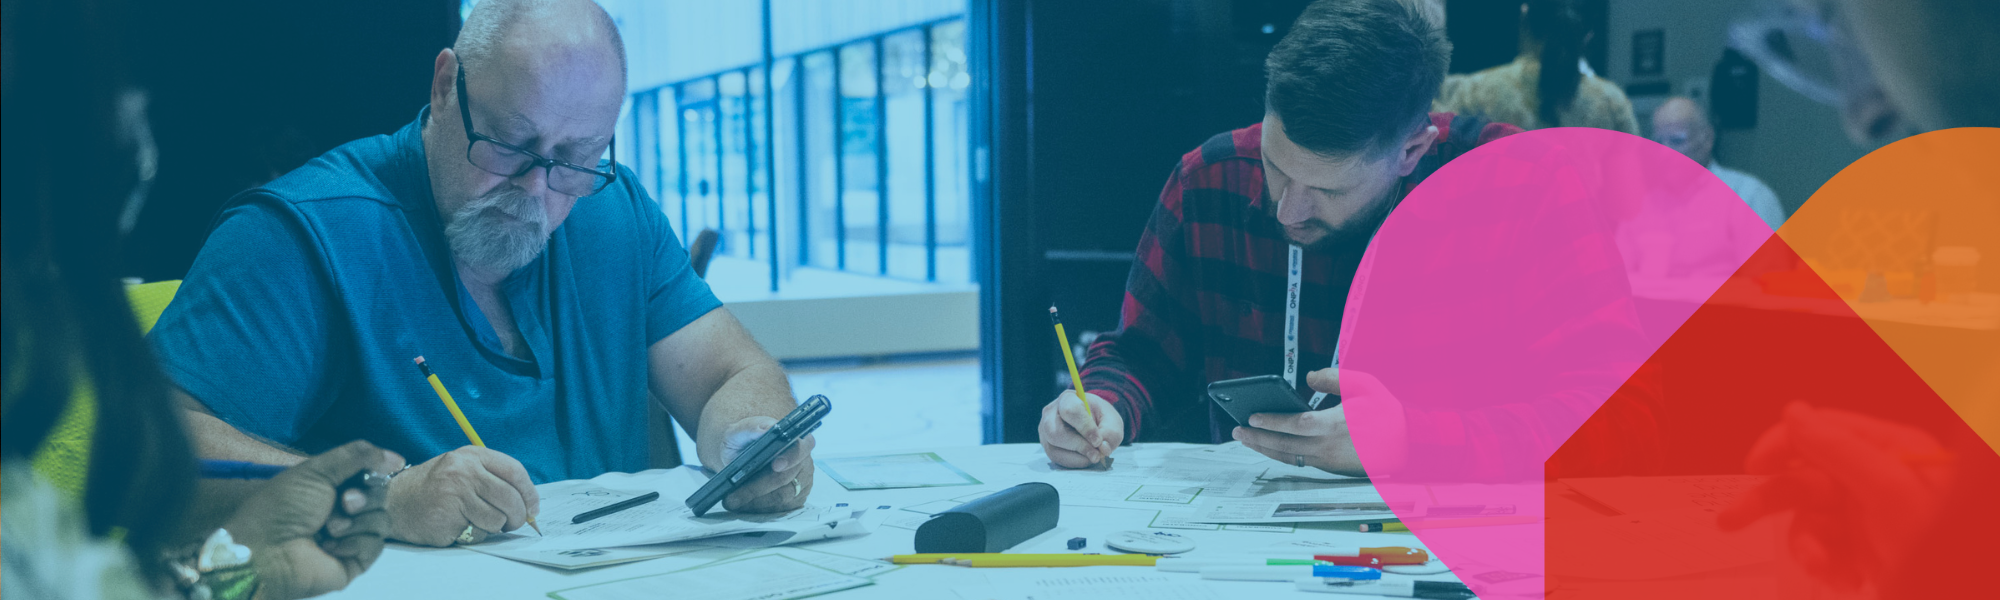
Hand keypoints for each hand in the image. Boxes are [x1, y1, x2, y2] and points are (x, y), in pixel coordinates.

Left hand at [224, 440, 401, 599]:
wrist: (268, 551)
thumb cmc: (284, 507)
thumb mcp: (316, 470)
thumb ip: (358, 456)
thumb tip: (398, 458)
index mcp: (330, 487)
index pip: (369, 475)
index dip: (374, 471)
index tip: (371, 470)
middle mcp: (342, 511)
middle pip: (379, 496)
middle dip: (364, 497)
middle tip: (344, 503)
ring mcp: (350, 537)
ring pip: (381, 520)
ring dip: (357, 522)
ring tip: (329, 529)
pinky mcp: (355, 561)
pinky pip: (375, 545)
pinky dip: (355, 543)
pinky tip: (331, 547)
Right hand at [384, 446, 539, 545]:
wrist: (393, 501)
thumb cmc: (433, 488)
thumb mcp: (461, 468)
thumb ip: (491, 478)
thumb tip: (528, 503)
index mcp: (472, 455)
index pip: (514, 471)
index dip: (529, 492)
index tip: (533, 507)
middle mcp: (464, 471)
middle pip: (510, 498)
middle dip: (518, 516)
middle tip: (513, 523)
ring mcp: (456, 493)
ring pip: (497, 518)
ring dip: (494, 527)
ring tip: (478, 522)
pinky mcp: (448, 516)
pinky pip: (479, 532)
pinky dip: (476, 534)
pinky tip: (461, 526)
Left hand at [716, 416, 816, 513]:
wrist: (742, 456)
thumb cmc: (743, 442)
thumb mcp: (740, 432)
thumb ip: (751, 427)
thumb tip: (766, 428)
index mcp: (796, 440)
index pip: (799, 449)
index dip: (790, 458)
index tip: (775, 465)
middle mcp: (803, 461)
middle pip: (786, 479)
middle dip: (758, 489)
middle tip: (734, 497)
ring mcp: (802, 481)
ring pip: (782, 498)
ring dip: (756, 503)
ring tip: (734, 502)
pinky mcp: (796, 498)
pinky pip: (781, 509)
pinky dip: (761, 510)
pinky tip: (745, 507)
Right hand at [1038, 391, 1122, 467]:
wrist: (1091, 421)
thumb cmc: (1100, 418)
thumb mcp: (1112, 420)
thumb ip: (1111, 433)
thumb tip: (1102, 450)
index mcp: (1067, 399)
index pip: (1070, 411)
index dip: (1085, 428)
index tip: (1098, 441)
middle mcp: (1050, 413)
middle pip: (1057, 432)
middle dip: (1080, 446)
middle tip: (1097, 454)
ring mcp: (1045, 431)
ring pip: (1055, 448)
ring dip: (1078, 457)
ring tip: (1094, 456)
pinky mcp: (1047, 446)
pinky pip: (1057, 459)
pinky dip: (1074, 462)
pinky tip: (1086, 458)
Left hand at [1233, 368, 1401, 475]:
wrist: (1408, 443)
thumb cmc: (1386, 412)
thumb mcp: (1365, 385)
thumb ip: (1335, 377)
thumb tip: (1310, 376)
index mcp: (1336, 424)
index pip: (1296, 425)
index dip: (1272, 422)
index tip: (1251, 418)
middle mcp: (1329, 446)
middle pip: (1285, 445)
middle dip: (1258, 438)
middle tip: (1236, 431)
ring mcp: (1329, 460)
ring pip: (1289, 457)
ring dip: (1264, 449)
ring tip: (1245, 439)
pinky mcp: (1330, 468)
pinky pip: (1299, 461)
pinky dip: (1281, 455)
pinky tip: (1269, 446)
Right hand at [1717, 403, 1952, 588]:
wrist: (1962, 593)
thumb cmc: (1945, 545)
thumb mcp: (1891, 492)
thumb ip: (1840, 449)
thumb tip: (1794, 412)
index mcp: (1890, 450)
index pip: (1821, 430)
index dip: (1782, 444)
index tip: (1753, 467)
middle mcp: (1875, 478)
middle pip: (1804, 476)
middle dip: (1772, 501)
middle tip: (1731, 521)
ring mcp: (1867, 515)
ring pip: (1807, 518)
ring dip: (1808, 545)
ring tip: (1823, 567)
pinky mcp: (1863, 547)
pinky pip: (1822, 548)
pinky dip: (1826, 565)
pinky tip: (1847, 578)